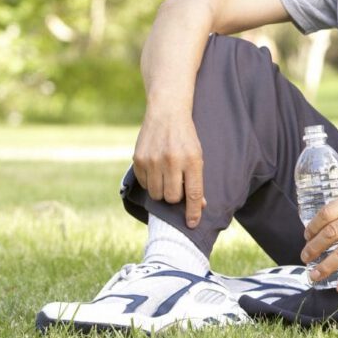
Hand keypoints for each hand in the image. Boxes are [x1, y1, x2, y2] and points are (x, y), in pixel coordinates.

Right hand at [132, 109, 206, 228]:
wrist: (167, 113)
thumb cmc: (186, 137)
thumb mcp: (198, 155)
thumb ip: (197, 179)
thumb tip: (199, 206)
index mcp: (191, 160)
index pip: (193, 193)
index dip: (193, 212)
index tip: (192, 224)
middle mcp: (172, 161)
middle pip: (172, 198)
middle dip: (175, 198)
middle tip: (177, 186)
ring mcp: (153, 160)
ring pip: (157, 194)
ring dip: (162, 192)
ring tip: (166, 178)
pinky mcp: (139, 159)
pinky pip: (145, 184)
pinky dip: (151, 183)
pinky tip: (156, 170)